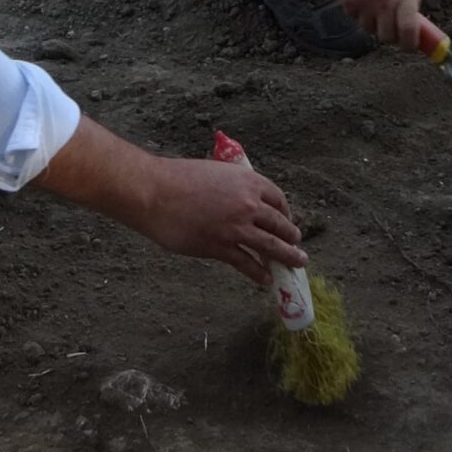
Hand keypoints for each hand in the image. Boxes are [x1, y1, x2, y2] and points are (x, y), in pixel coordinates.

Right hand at [137, 156, 306, 285]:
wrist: (155, 192)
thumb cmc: (178, 178)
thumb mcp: (215, 172)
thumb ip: (233, 186)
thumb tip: (241, 198)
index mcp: (248, 181)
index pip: (278, 199)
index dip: (285, 212)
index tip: (287, 220)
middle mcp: (248, 205)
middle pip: (279, 224)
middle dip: (291, 237)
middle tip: (297, 245)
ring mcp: (235, 228)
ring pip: (270, 246)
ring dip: (287, 256)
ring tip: (296, 263)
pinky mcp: (219, 247)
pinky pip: (246, 263)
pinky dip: (258, 272)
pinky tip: (265, 278)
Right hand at [324, 0, 421, 48]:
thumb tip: (415, 19)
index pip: (409, 31)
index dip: (410, 44)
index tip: (409, 46)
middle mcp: (384, 2)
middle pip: (387, 37)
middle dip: (389, 35)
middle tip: (389, 26)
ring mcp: (364, 4)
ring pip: (368, 28)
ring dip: (371, 21)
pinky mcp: (347, 2)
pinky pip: (354, 17)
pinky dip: (357, 10)